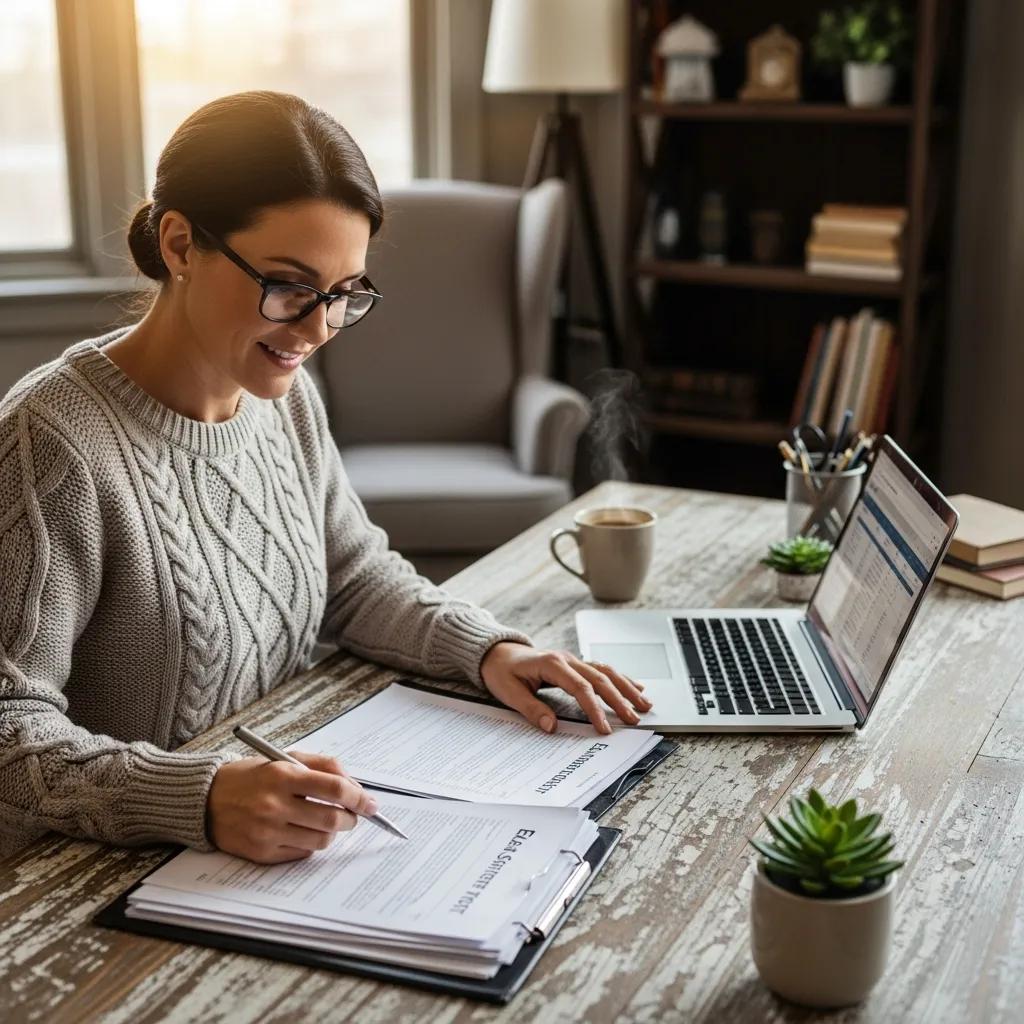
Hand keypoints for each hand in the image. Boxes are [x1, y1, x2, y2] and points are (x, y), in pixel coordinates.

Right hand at [206, 751, 377, 863]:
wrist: (206, 800)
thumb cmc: (252, 777)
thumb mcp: (285, 759)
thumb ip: (323, 766)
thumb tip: (355, 787)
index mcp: (283, 776)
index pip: (334, 787)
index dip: (359, 797)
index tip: (371, 804)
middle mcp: (274, 804)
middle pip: (331, 818)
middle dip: (351, 819)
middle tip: (353, 815)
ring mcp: (267, 831)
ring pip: (321, 840)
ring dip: (332, 832)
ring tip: (327, 822)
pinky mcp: (261, 853)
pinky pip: (302, 853)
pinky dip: (311, 843)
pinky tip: (303, 831)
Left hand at [479, 642, 652, 735]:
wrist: (498, 654)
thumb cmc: (502, 672)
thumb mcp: (509, 692)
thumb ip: (531, 709)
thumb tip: (551, 726)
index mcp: (551, 664)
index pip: (580, 688)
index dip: (594, 708)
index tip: (604, 728)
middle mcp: (567, 659)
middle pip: (599, 679)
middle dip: (619, 700)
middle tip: (633, 720)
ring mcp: (573, 659)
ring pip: (606, 672)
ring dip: (626, 688)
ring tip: (644, 705)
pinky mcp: (576, 664)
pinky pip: (602, 670)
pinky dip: (621, 679)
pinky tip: (636, 687)